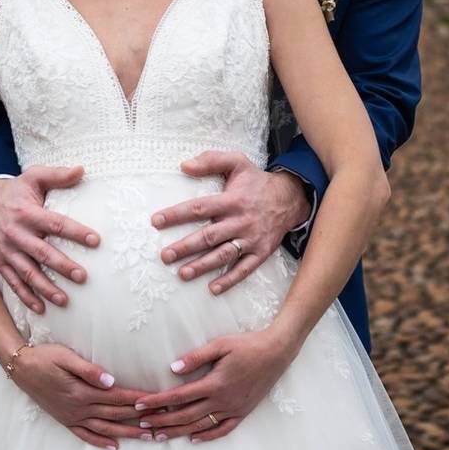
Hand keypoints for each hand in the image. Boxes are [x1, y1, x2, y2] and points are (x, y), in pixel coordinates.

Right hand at [0, 166, 100, 312]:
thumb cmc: (17, 191)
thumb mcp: (34, 176)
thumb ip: (58, 175)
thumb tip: (82, 170)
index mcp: (28, 212)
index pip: (56, 224)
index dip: (76, 232)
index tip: (96, 241)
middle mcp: (16, 233)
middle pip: (42, 252)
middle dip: (62, 266)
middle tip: (82, 276)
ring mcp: (7, 250)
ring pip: (27, 272)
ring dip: (45, 288)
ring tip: (64, 300)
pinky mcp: (0, 262)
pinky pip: (13, 282)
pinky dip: (25, 297)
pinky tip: (41, 308)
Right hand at [10, 343, 154, 449]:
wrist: (20, 368)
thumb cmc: (44, 357)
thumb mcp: (66, 357)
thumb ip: (89, 371)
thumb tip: (112, 381)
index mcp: (83, 392)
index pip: (118, 397)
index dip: (139, 400)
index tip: (157, 401)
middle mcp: (79, 408)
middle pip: (116, 414)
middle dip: (140, 417)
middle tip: (163, 419)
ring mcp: (72, 416)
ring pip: (105, 428)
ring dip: (128, 433)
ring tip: (148, 436)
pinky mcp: (65, 420)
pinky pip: (86, 435)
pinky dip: (101, 442)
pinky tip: (115, 446)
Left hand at [132, 326, 295, 442]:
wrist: (277, 352)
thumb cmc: (248, 344)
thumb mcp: (220, 344)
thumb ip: (196, 358)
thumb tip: (172, 369)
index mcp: (214, 383)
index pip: (178, 397)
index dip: (157, 402)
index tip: (140, 405)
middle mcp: (222, 400)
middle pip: (185, 415)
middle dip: (161, 421)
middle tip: (141, 424)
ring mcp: (233, 409)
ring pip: (200, 425)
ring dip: (178, 431)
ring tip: (159, 436)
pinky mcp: (243, 412)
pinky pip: (223, 429)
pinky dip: (207, 436)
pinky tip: (194, 439)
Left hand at [152, 151, 310, 294]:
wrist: (291, 198)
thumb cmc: (257, 182)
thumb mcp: (237, 162)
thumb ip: (211, 160)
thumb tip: (184, 165)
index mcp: (232, 200)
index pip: (200, 207)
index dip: (177, 214)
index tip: (156, 221)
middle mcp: (240, 221)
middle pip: (209, 236)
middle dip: (185, 247)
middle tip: (165, 256)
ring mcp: (251, 239)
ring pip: (224, 255)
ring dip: (202, 266)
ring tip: (182, 274)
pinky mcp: (261, 252)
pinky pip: (245, 269)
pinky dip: (230, 280)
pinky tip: (213, 288)